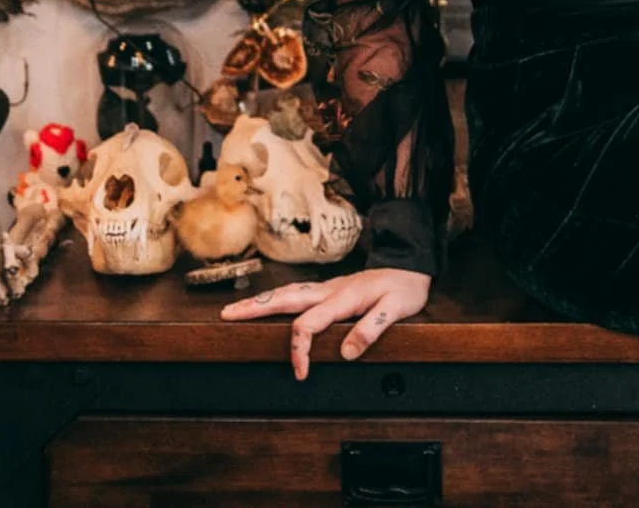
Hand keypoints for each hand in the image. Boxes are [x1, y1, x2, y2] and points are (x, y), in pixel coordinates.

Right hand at [220, 268, 431, 379]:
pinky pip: (297, 292)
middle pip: (285, 299)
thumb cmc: (405, 287)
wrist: (411, 265)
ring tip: (235, 309)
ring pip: (288, 292)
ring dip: (261, 300)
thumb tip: (345, 352)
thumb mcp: (396, 308)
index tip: (300, 372)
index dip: (299, 350)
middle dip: (255, 308)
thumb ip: (371, 329)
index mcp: (343, 298)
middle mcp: (330, 290)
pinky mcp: (330, 289)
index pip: (309, 324)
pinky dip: (277, 297)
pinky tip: (268, 302)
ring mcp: (328, 288)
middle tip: (227, 316)